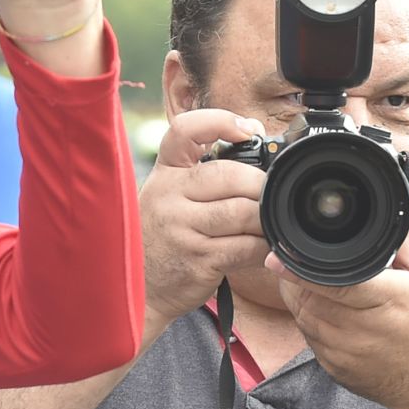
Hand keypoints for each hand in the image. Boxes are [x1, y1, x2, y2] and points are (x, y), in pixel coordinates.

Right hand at [139, 111, 271, 330]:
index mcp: (165, 172)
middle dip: (260, 184)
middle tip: (270, 194)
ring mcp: (181, 229)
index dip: (219, 121)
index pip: (185, 131)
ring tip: (267, 222)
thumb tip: (254, 135)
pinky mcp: (198, 260)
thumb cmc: (164, 235)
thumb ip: (204, 171)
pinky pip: (245, 247)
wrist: (138, 288)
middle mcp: (169, 195)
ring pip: (242, 212)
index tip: (246, 129)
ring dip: (264, 218)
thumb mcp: (170, 194)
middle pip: (228, 176)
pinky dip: (262, 247)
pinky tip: (262, 247)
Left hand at [267, 230, 408, 408]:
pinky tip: (330, 313)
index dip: (300, 269)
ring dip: (302, 299)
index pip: (332, 283)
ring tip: (317, 285)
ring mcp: (346, 355)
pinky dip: (311, 322)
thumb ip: (403, 243)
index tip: (277, 256)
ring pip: (304, 318)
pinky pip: (310, 339)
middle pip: (309, 299)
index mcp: (388, 300)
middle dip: (298, 278)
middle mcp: (363, 331)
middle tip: (301, 261)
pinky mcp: (336, 371)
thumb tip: (382, 213)